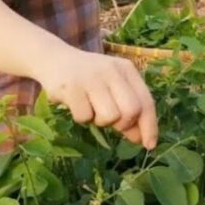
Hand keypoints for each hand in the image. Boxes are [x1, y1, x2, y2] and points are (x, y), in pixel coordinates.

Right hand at [31, 46, 158, 149]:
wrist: (54, 59)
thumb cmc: (88, 78)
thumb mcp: (112, 88)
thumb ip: (128, 109)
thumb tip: (141, 139)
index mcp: (126, 69)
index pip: (146, 101)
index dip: (149, 126)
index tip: (149, 145)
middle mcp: (111, 70)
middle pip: (131, 111)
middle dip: (124, 125)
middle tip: (111, 123)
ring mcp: (91, 78)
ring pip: (109, 116)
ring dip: (100, 121)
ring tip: (91, 109)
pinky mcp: (71, 87)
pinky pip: (85, 117)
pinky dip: (82, 118)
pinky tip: (76, 104)